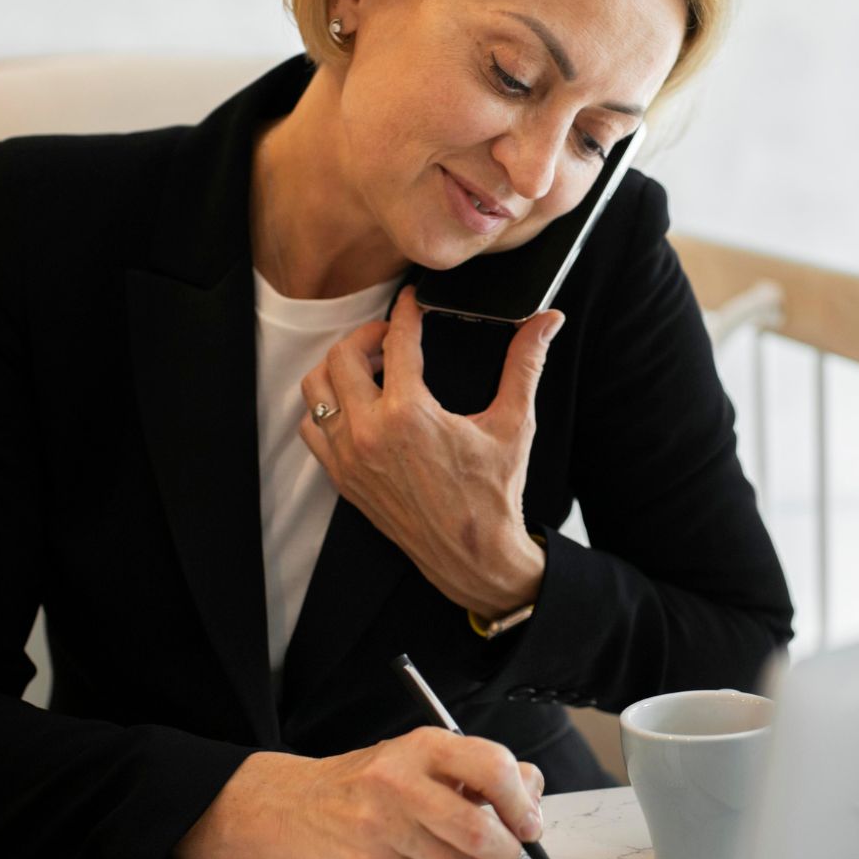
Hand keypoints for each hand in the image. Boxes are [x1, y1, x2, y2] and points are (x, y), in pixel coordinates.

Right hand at [174, 730, 546, 858]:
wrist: (298, 807)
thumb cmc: (374, 782)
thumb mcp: (426, 757)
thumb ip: (481, 770)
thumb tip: (532, 797)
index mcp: (423, 746)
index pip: (493, 767)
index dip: (521, 801)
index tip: (528, 821)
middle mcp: (401, 784)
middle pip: (479, 830)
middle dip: (506, 849)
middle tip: (507, 849)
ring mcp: (383, 828)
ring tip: (457, 853)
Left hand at [299, 286, 559, 614]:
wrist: (474, 557)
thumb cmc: (494, 494)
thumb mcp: (514, 424)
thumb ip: (525, 365)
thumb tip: (547, 322)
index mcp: (410, 414)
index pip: (396, 340)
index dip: (407, 311)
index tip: (414, 301)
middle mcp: (370, 433)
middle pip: (343, 355)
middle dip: (368, 335)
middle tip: (392, 337)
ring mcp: (350, 457)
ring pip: (317, 388)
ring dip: (339, 368)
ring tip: (371, 369)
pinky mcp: (343, 478)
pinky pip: (312, 428)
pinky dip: (326, 408)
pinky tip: (356, 406)